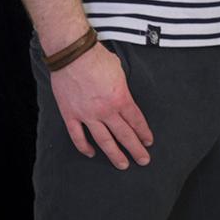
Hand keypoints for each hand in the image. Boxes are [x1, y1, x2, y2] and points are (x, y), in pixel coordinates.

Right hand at [49, 42, 153, 168]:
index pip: (136, 121)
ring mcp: (87, 115)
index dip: (144, 133)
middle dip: (136, 149)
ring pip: (104, 140)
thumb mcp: (120, 71)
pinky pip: (78, 136)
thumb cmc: (98, 58)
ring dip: (114, 154)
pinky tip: (92, 153)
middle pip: (124, 134)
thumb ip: (123, 89)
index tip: (148, 142)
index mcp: (121, 98)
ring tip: (123, 164)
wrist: (73, 55)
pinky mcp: (71, 115)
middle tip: (143, 160)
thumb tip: (123, 97)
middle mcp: (106, 110)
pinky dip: (84, 147)